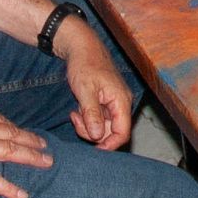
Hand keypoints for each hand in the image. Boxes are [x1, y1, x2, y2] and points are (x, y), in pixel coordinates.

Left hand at [56, 22, 132, 149]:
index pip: (122, 132)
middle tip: (76, 120)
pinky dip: (87, 119)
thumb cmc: (84, 64)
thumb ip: (92, 113)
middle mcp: (121, 103)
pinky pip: (99, 119)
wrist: (81, 48)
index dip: (109, 144)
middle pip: (111, 132)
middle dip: (92, 133)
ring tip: (75, 113)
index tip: (92, 149)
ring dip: (87, 126)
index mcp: (121, 100)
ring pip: (103, 127)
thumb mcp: (85, 90)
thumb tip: (98, 136)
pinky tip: (77, 109)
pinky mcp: (105, 103)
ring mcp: (113, 103)